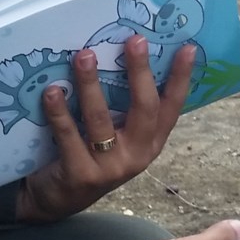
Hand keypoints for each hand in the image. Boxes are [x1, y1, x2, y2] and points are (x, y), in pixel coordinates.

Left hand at [16, 37, 193, 222]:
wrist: (56, 199)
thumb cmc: (88, 155)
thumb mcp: (115, 136)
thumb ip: (123, 108)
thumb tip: (121, 55)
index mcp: (150, 142)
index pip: (172, 106)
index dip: (181, 78)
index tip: (187, 48)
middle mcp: (137, 155)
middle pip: (144, 109)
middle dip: (140, 72)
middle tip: (134, 40)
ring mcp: (110, 168)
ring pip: (101, 119)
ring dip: (91, 84)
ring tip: (84, 56)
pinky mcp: (81, 175)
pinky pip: (69, 136)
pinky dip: (59, 112)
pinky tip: (52, 91)